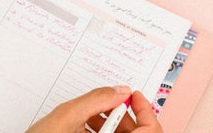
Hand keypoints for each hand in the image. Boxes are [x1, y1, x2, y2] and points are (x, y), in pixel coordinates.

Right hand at [25, 87, 161, 132]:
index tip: (133, 95)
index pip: (151, 132)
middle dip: (121, 114)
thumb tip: (119, 90)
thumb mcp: (67, 116)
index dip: (146, 110)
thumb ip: (95, 100)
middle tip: (105, 100)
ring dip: (108, 123)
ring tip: (88, 113)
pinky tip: (82, 126)